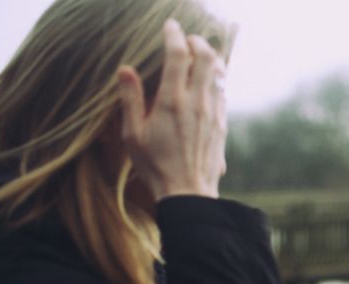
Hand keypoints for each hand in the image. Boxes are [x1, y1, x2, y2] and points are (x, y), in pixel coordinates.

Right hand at [116, 19, 226, 200]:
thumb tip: (125, 69)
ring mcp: (213, 113)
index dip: (174, 34)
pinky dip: (215, 79)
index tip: (170, 26)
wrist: (189, 193)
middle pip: (207, 57)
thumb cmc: (155, 165)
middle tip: (187, 39)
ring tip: (198, 56)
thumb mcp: (133, 134)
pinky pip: (222, 92)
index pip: (178, 54)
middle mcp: (197, 103)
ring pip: (219, 74)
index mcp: (172, 101)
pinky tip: (206, 82)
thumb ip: (130, 99)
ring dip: (210, 59)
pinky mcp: (222, 124)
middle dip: (198, 42)